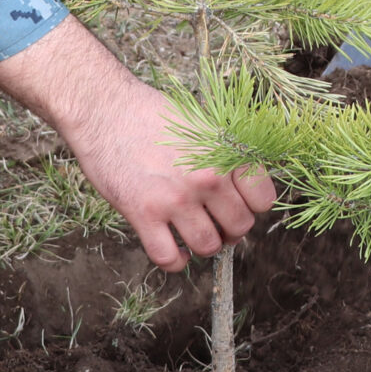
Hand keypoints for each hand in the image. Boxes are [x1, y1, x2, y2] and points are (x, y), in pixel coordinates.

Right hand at [0, 20, 278, 270]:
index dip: (251, 206)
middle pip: (239, 227)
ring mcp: (176, 199)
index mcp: (226, 154)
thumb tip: (244, 189)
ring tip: (192, 232)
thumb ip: (228, 155)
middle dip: (229, 229)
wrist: (106, 109)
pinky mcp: (143, 214)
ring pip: (208, 247)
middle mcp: (207, 178)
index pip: (263, 200)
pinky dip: (175, 261)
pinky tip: (174, 249)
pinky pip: (169, 259)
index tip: (237, 203)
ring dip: (203, 245)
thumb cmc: (154, 114)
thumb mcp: (204, 124)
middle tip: (213, 221)